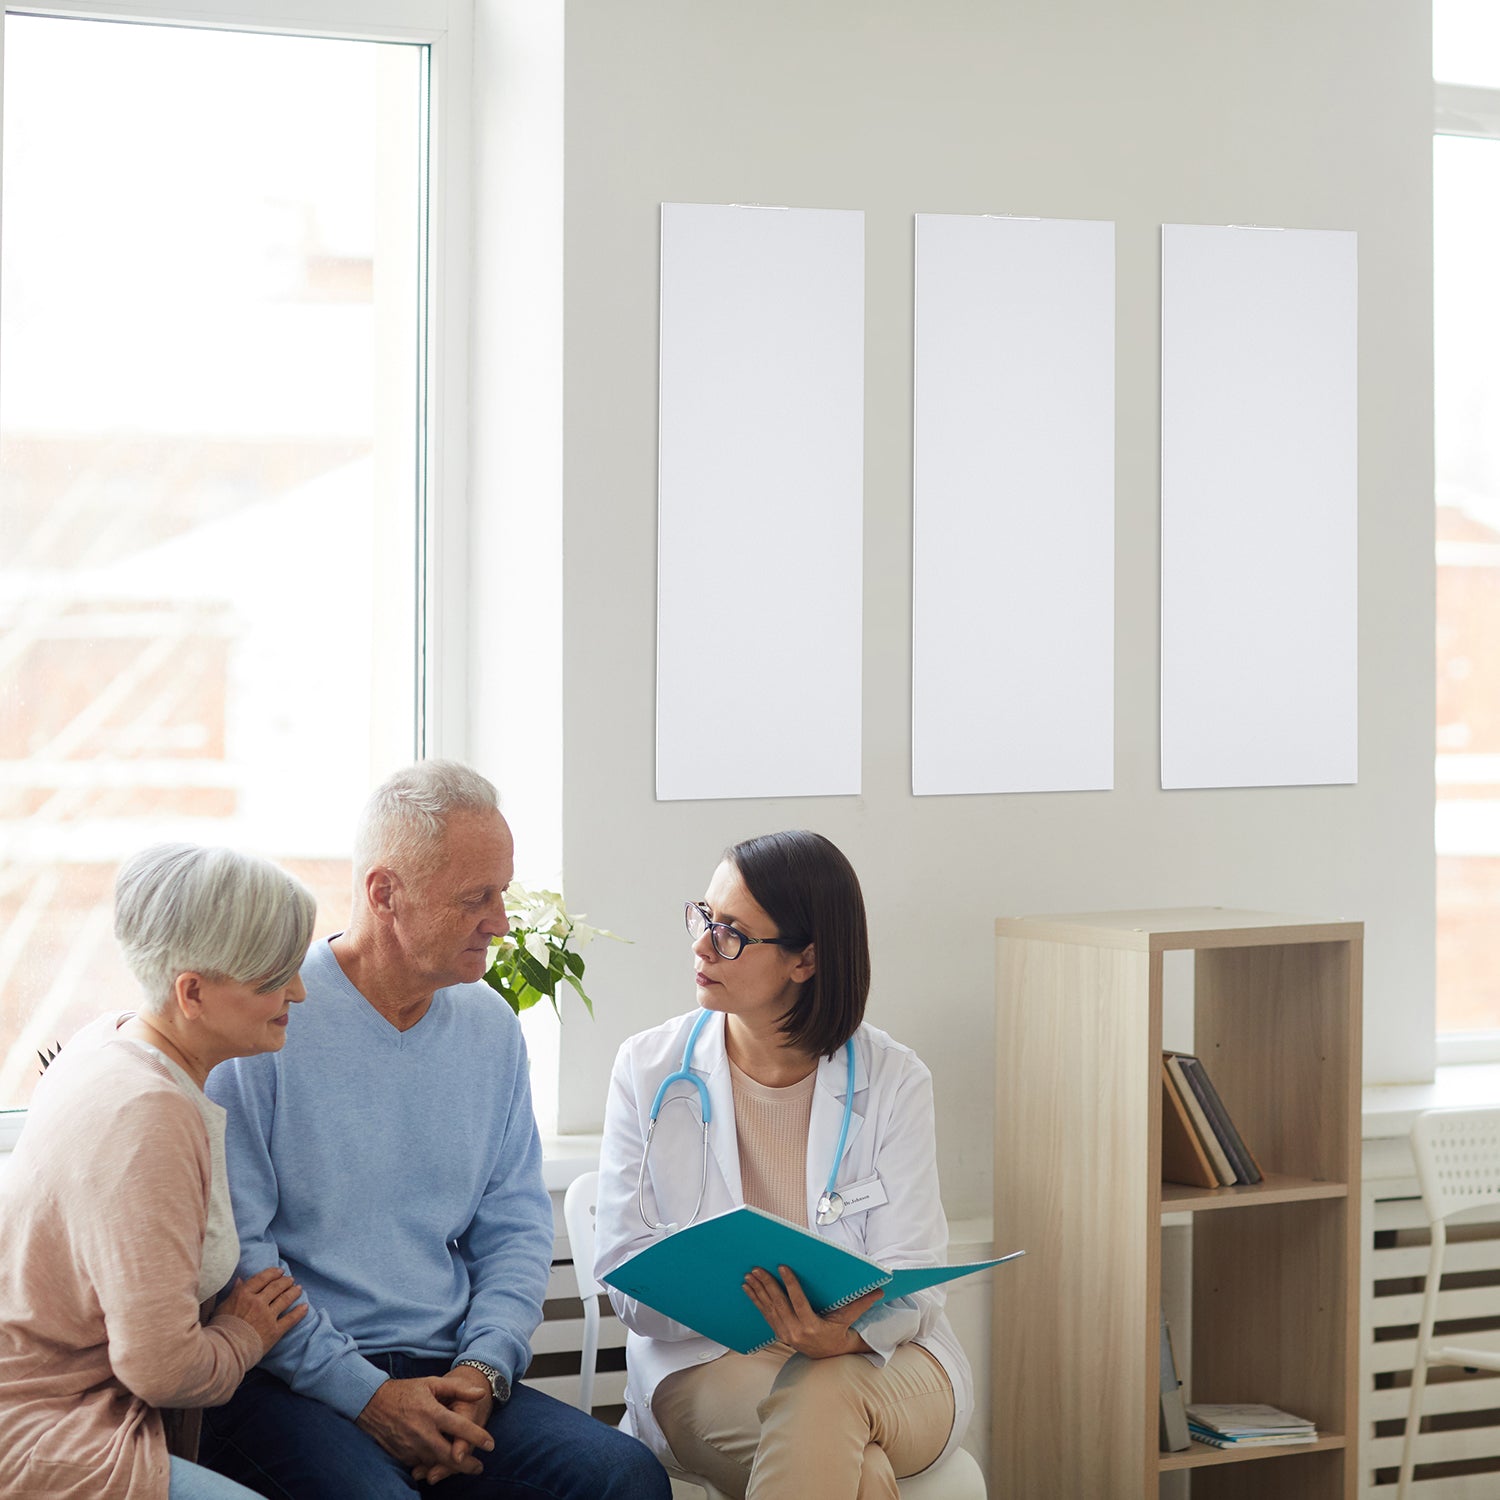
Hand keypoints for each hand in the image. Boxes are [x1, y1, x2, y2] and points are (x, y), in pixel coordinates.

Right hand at [216, 1267, 307, 1356]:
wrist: (224, 1351)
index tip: (280, 1271)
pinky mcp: (275, 1330)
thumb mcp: (222, 1307)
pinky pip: (291, 1319)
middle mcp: (258, 1302)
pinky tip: (305, 1307)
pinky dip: (299, 1312)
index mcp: (244, 1294)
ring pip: (285, 1299)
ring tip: (298, 1289)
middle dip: (285, 1281)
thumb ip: (234, 1293)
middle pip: (276, 1287)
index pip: (262, 1278)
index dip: (273, 1273)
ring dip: (294, 1292)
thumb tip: (240, 1280)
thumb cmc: (220, 1329)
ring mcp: (268, 1316)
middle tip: (290, 1279)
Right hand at [408, 1365, 493, 1484]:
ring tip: (466, 1468)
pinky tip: (442, 1466)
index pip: (460, 1428)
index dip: (477, 1437)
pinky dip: (433, 1466)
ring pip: (435, 1464)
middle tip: (479, 1467)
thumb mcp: (431, 1383)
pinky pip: (421, 1464)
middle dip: (467, 1465)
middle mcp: (422, 1433)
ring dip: (451, 1468)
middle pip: (449, 1455)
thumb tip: (480, 1393)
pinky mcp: (402, 1455)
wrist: (372, 1404)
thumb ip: (457, 1388)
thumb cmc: (405, 1391)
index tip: (491, 1445)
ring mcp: (411, 1447)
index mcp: (432, 1413)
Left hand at [743, 1265, 879, 1358]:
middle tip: (757, 1268)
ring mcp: (785, 1334)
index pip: (798, 1302)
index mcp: (811, 1326)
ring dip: (757, 1291)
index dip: (790, 1284)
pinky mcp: (778, 1334)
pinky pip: (765, 1315)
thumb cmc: (838, 1333)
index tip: (782, 1267)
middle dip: (767, 1285)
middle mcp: (795, 1332)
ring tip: (749, 1275)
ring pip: (769, 1309)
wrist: (827, 1356)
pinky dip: (755, 1300)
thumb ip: (861, 1304)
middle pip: (779, 1305)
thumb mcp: (848, 1320)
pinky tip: (748, 1288)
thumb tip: (880, 1290)